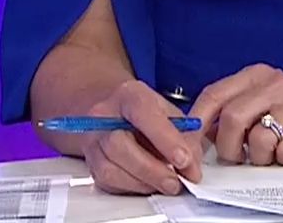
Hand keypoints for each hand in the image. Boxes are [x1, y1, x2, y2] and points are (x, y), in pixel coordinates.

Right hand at [80, 81, 201, 195]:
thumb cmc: (146, 112)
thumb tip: (192, 166)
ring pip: (110, 168)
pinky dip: (133, 188)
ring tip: (167, 185)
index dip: (164, 138)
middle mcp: (104, 116)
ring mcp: (93, 140)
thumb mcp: (169, 112)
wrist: (115, 113)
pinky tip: (149, 184)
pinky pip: (108, 182)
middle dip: (152, 169)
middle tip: (177, 181)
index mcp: (129, 95)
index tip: (184, 160)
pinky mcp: (90, 163)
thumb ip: (184, 135)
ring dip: (143, 182)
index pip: (142, 112)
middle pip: (119, 145)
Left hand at [190, 64, 282, 165]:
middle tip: (240, 158)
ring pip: (259, 139)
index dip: (196, 125)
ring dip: (260, 158)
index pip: (214, 95)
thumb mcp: (264, 102)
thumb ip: (233, 112)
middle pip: (232, 118)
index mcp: (257, 75)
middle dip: (229, 148)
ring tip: (273, 154)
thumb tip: (196, 135)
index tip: (188, 149)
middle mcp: (277, 83)